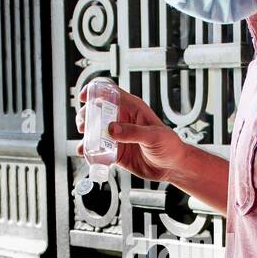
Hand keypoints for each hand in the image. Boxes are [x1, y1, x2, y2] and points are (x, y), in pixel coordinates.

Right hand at [74, 82, 189, 183]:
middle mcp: (122, 120)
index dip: (95, 91)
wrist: (172, 166)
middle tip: (84, 125)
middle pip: (97, 111)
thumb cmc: (170, 145)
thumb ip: (132, 132)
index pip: (111, 93)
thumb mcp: (153, 136)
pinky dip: (90, 152)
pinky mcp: (116, 151)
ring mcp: (118, 136)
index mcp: (132, 108)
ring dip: (86, 135)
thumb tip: (111, 129)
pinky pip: (99, 149)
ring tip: (84, 142)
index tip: (84, 97)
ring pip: (95, 131)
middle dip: (86, 116)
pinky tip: (88, 154)